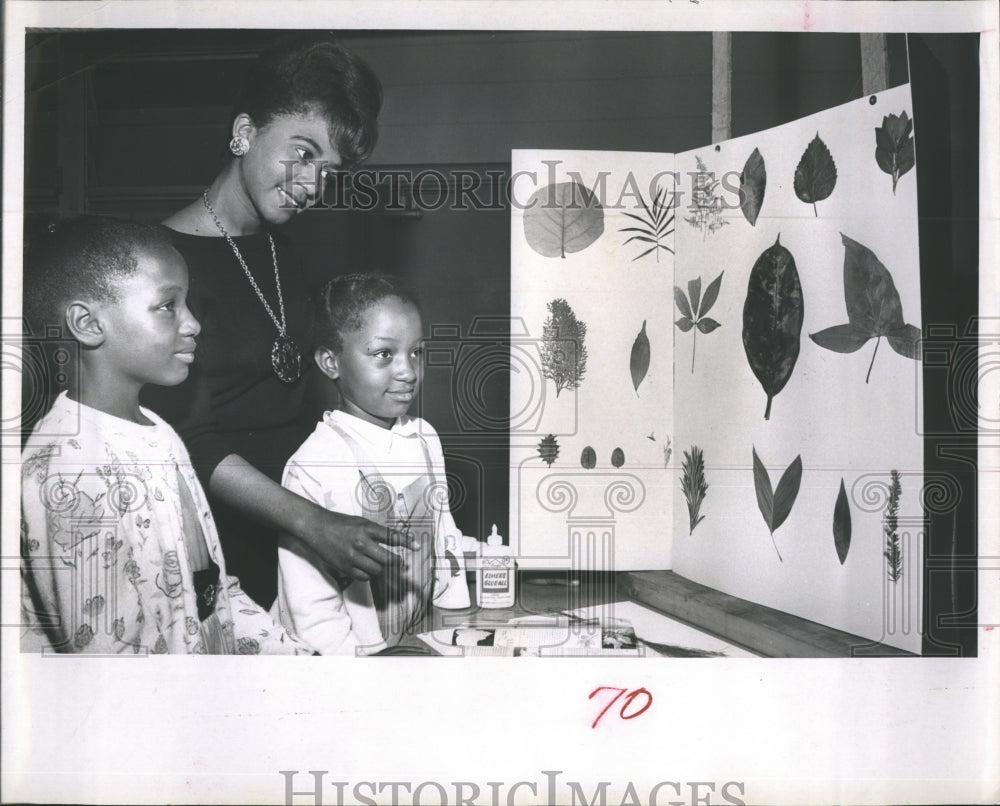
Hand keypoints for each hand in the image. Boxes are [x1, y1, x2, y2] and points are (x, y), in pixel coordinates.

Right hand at [302, 506, 420, 581]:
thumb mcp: (361, 522)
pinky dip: (368, 574)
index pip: (391, 537)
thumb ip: (377, 532)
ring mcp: (352, 557)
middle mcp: (361, 543)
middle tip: (401, 564)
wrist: (316, 528)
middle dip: (397, 563)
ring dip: (381, 568)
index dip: (406, 542)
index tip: (417, 546)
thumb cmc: (340, 524)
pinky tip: (365, 567)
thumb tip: (395, 541)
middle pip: (387, 559)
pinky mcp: (345, 567)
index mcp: (366, 528)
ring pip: (377, 570)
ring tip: (378, 563)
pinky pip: (364, 576)